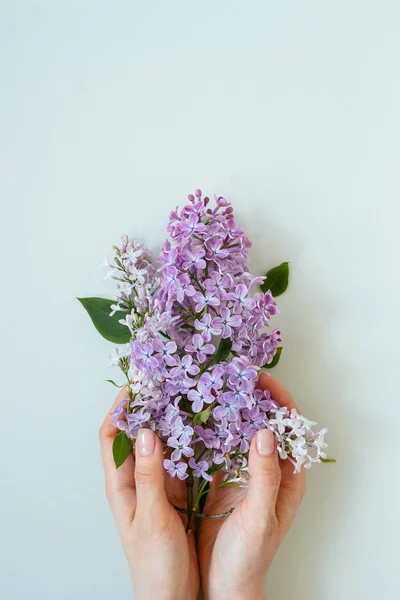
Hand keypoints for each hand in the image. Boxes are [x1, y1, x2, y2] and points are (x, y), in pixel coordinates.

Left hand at [99, 388, 199, 599]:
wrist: (174, 596)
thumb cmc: (154, 565)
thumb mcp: (150, 518)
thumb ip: (148, 476)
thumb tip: (146, 432)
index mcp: (121, 486)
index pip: (111, 437)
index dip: (119, 410)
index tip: (135, 385)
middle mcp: (138, 480)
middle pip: (137, 435)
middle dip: (148, 408)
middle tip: (166, 385)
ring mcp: (159, 485)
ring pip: (162, 445)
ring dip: (171, 423)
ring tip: (188, 399)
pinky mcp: (179, 493)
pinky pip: (183, 461)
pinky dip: (191, 443)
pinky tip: (206, 431)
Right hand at [198, 373, 306, 599]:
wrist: (224, 586)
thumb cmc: (249, 558)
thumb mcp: (260, 516)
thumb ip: (264, 476)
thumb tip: (264, 432)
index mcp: (286, 477)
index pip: (289, 428)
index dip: (278, 400)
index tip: (261, 378)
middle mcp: (266, 469)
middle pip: (262, 422)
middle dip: (249, 397)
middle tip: (230, 374)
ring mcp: (242, 472)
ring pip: (237, 431)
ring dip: (225, 409)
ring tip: (209, 385)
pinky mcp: (219, 479)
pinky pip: (215, 447)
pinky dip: (206, 430)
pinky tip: (192, 415)